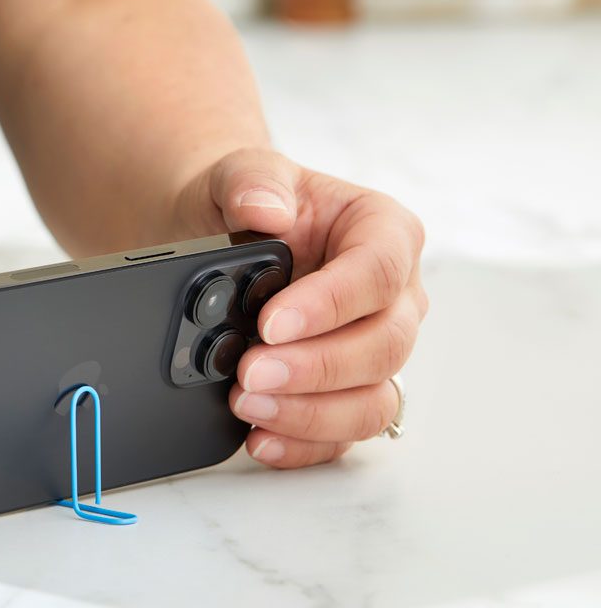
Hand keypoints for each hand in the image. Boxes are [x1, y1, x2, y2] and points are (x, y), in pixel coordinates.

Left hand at [175, 148, 427, 467]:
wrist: (222, 235)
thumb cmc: (247, 202)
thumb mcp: (242, 173)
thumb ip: (252, 181)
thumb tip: (266, 209)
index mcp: (384, 232)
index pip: (378, 272)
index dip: (330, 304)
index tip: (270, 324)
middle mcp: (395, 297)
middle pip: (382, 345)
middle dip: (315, 368)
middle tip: (250, 373)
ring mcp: (376, 349)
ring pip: (372, 401)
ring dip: (311, 414)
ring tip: (248, 406)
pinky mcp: (350, 392)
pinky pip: (344, 434)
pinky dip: (304, 444)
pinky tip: (260, 439)